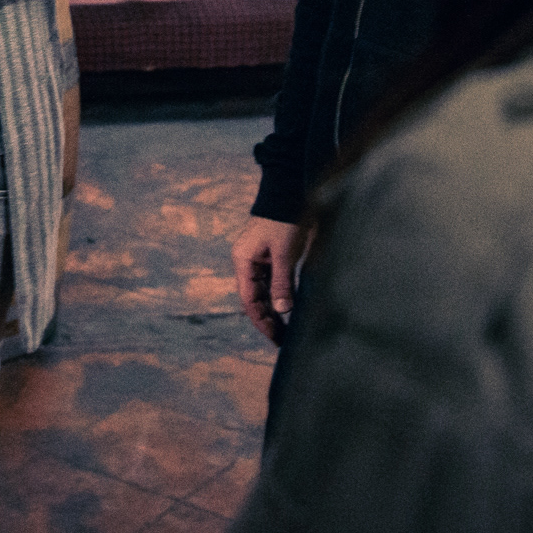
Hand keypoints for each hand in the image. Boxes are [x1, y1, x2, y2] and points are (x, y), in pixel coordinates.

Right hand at [232, 216, 309, 343]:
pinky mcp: (271, 257)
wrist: (287, 191)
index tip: (274, 338)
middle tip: (282, 341)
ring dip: (274, 311)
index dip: (261, 321)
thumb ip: (282, 282)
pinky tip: (289, 310)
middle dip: (267, 320)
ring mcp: (259, 259)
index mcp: (243, 261)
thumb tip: (282, 310)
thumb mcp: (284, 253)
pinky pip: (273, 283)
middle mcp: (247, 262)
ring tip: (286, 331)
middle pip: (255, 298)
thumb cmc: (283, 219)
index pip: (249, 299)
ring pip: (264, 292)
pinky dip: (280, 297)